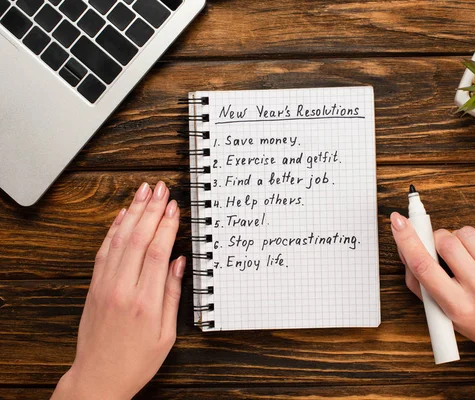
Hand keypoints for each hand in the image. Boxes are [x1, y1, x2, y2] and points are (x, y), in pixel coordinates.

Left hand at [53, 181, 183, 399]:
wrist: (98, 377)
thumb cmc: (136, 360)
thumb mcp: (165, 334)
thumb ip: (171, 294)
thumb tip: (179, 262)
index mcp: (144, 302)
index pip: (156, 252)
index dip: (166, 226)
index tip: (175, 207)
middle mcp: (122, 289)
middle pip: (137, 238)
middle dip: (151, 209)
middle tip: (160, 188)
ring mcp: (104, 285)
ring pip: (119, 239)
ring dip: (132, 212)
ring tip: (143, 191)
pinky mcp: (94, 286)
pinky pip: (104, 250)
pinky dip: (113, 229)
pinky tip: (122, 215)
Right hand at [390, 212, 474, 398]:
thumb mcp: (443, 313)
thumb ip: (420, 283)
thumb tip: (405, 249)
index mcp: (457, 305)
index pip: (424, 266)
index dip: (407, 241)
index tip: (398, 222)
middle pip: (445, 242)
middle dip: (435, 240)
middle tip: (437, 250)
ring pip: (464, 233)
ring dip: (455, 239)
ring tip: (461, 257)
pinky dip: (474, 241)